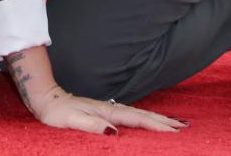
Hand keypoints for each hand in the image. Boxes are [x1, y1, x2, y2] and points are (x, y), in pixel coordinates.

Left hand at [5, 47, 183, 135]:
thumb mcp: (71, 120)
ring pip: (138, 114)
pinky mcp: (104, 111)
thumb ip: (91, 125)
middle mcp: (110, 109)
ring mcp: (108, 109)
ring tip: (175, 123)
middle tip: (185, 126)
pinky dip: (144, 118)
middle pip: (142, 115)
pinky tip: (147, 120)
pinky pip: (130, 116)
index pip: (136, 120)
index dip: (156, 125)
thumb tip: (114, 132)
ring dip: (157, 118)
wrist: (45, 98)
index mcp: (105, 112)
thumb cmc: (56, 113)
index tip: (175, 130)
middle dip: (164, 121)